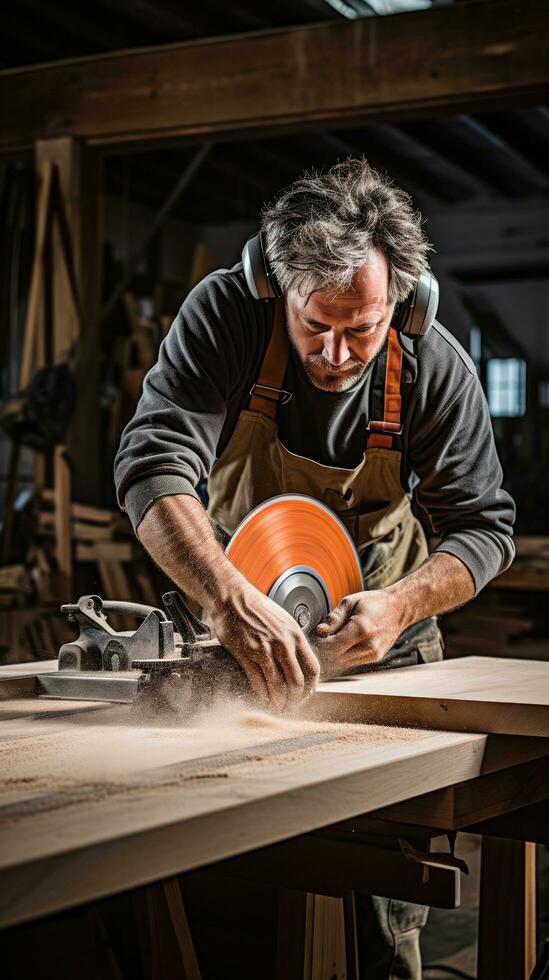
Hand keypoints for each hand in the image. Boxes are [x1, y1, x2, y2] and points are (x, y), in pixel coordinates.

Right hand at [211, 582, 320, 710]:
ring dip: (278, 702)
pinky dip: (261, 694)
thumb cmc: (257, 609)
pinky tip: (262, 698)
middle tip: (290, 707)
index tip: (305, 695)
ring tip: (276, 707)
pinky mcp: (246, 654)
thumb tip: (300, 662)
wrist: (233, 598)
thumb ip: (294, 641)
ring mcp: (264, 649)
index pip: (313, 669)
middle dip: (294, 700)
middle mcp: (283, 643)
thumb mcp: (285, 621)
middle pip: (297, 682)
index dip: (311, 688)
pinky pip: (258, 681)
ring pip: (277, 685)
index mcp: (295, 635)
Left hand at [313, 590, 404, 677]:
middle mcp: (369, 645)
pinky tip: (344, 643)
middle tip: (321, 639)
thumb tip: (319, 631)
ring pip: (343, 662)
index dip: (321, 643)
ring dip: (335, 654)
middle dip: (326, 649)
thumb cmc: (374, 602)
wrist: (399, 608)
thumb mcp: (351, 601)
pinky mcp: (376, 658)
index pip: (333, 646)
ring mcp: (374, 653)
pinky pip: (353, 661)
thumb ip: (334, 618)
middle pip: (336, 656)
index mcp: (361, 629)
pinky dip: (345, 655)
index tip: (316, 636)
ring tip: (333, 639)